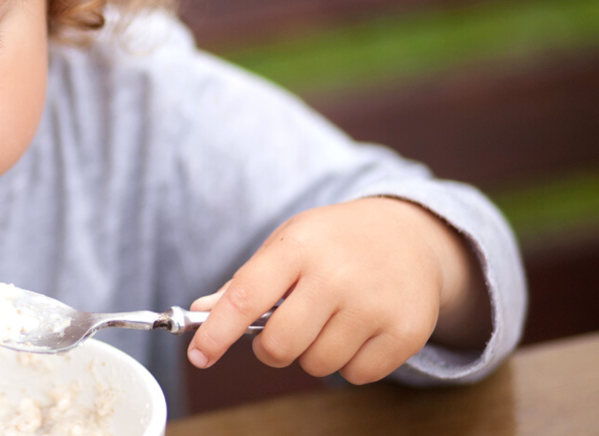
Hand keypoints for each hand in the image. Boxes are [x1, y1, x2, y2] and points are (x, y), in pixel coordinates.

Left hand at [187, 197, 490, 384]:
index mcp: (298, 246)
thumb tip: (201, 314)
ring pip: (317, 365)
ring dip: (313, 354)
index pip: (246, 297)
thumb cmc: (334, 243)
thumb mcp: (288, 245)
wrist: (411, 235)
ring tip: (329, 321)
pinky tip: (359, 330)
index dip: (217, 332)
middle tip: (284, 331)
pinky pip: (355, 375)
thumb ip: (245, 283)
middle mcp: (336, 274)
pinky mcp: (405, 331)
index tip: (199, 355)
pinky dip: (350, 363)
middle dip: (271, 349)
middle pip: (279, 346)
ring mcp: (374, 304)